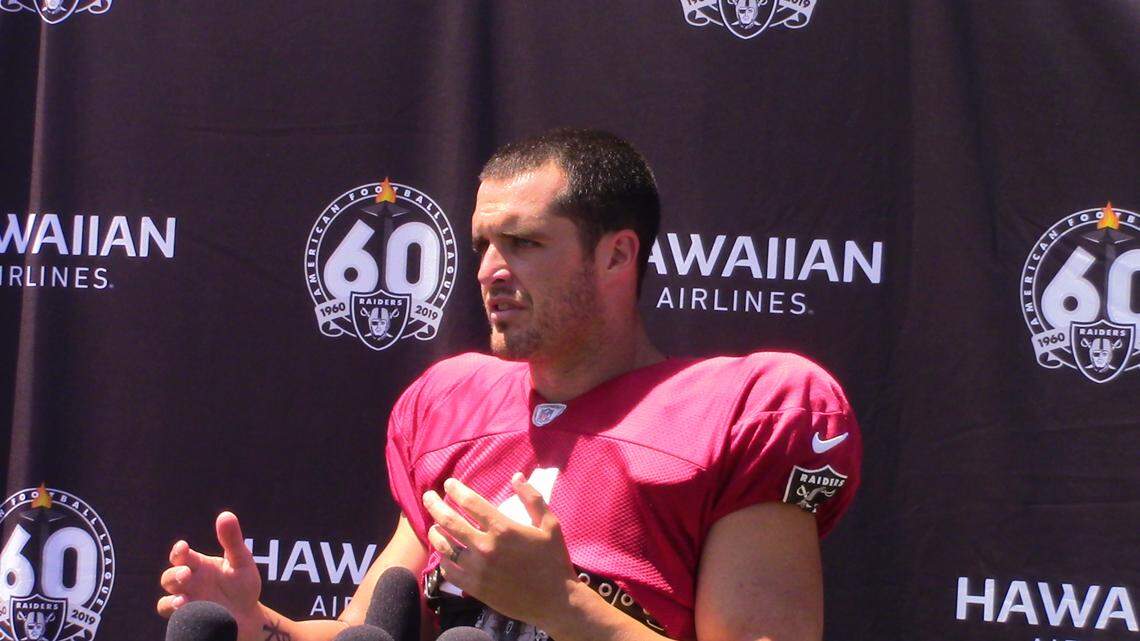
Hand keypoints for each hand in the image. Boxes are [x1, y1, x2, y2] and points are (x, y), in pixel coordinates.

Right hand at [156, 511, 261, 620]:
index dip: (178, 551)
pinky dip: (176, 615)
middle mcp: (189, 583)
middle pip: (169, 577)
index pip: (181, 556)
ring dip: (171, 599)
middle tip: (187, 574)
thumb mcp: (241, 561)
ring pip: (166, 601)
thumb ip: (232, 540)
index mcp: (199, 565)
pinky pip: (174, 618)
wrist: (249, 615)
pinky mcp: (190, 619)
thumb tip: (225, 515)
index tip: (183, 547)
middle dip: (174, 575)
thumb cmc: (243, 585)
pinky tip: (187, 611)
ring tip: (184, 600)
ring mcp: (188, 603)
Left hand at [423, 473, 576, 627]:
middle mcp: (485, 546)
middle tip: (428, 497)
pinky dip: (443, 560)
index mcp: (503, 528)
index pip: (471, 503)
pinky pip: (449, 571)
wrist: (555, 600)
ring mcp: (477, 568)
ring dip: (435, 532)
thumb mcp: (550, 524)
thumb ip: (532, 498)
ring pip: (445, 546)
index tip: (449, 484)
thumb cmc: (554, 560)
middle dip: (435, 505)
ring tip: (433, 526)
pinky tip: (444, 555)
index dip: (456, 490)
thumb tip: (516, 476)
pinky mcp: (475, 587)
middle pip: (450, 521)